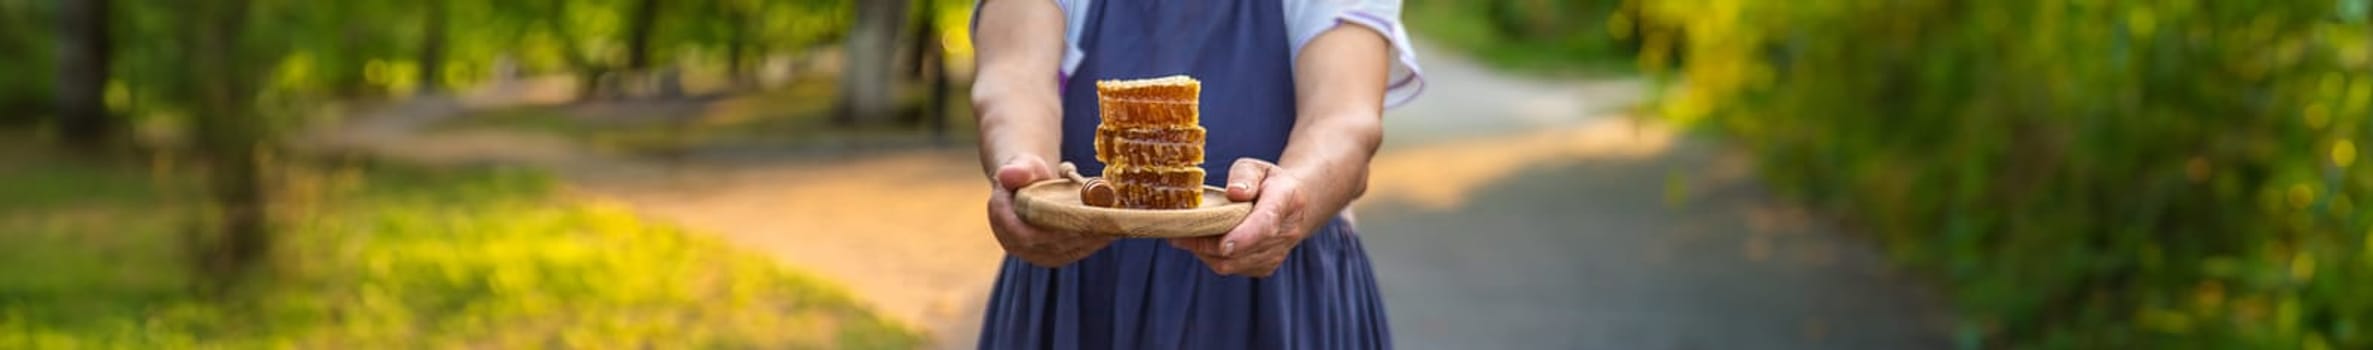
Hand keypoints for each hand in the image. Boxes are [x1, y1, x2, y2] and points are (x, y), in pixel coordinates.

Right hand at [987, 155, 1114, 266]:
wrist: (1030, 186)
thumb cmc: (1026, 172)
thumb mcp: (1021, 165)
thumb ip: (1017, 170)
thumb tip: (1008, 175)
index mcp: (1001, 218)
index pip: (1025, 234)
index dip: (1052, 229)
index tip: (1079, 218)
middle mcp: (1014, 242)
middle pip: (1050, 245)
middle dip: (1078, 232)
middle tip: (1102, 220)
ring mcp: (1033, 253)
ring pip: (1064, 251)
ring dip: (1089, 239)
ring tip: (1111, 224)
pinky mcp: (1052, 256)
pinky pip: (1073, 252)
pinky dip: (1092, 242)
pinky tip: (1110, 231)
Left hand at [1169, 158, 1313, 276]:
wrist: (1295, 206)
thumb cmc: (1268, 182)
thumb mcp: (1256, 167)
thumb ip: (1245, 176)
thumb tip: (1234, 192)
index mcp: (1285, 200)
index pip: (1266, 222)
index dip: (1245, 236)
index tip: (1224, 244)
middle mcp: (1286, 231)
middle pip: (1244, 248)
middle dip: (1208, 244)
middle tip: (1178, 232)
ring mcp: (1277, 253)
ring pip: (1234, 263)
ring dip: (1206, 253)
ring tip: (1185, 236)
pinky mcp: (1265, 267)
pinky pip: (1233, 269)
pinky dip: (1213, 258)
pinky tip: (1202, 243)